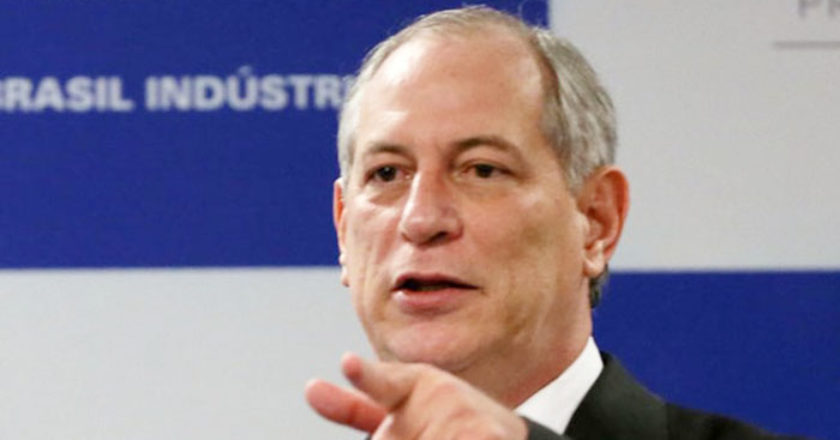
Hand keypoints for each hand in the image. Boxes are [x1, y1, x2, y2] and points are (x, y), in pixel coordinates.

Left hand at [305, 353, 527, 439]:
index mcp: (411, 386)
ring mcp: (467, 415)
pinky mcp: (492, 434)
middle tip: (430, 434)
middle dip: (414, 438)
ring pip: (433, 439)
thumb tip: (310, 388)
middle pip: (396, 436)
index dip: (366, 374)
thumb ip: (353, 407)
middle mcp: (441, 395)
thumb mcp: (399, 410)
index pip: (384, 382)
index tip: (347, 363)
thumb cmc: (440, 423)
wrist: (500, 433)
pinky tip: (464, 436)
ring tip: (453, 435)